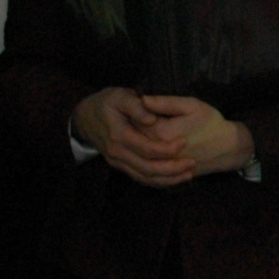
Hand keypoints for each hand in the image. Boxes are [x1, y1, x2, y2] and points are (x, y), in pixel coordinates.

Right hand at [73, 87, 194, 187]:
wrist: (86, 118)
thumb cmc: (107, 103)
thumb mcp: (120, 96)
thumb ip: (136, 106)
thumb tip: (152, 118)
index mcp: (119, 136)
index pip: (146, 149)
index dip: (166, 149)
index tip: (184, 142)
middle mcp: (118, 153)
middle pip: (147, 169)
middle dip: (172, 169)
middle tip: (192, 163)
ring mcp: (118, 162)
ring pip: (144, 178)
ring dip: (167, 180)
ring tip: (188, 174)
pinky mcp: (121, 166)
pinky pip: (140, 178)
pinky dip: (158, 182)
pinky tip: (174, 178)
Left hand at [139, 95, 255, 174]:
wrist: (228, 149)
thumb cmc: (211, 123)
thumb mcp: (191, 106)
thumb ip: (165, 102)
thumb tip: (142, 98)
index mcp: (160, 133)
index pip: (134, 120)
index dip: (133, 110)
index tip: (135, 102)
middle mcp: (157, 152)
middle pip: (133, 137)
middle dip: (132, 125)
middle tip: (135, 114)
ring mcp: (161, 164)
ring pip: (138, 152)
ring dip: (136, 141)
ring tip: (142, 128)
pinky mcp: (166, 172)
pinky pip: (147, 165)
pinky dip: (143, 155)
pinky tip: (147, 145)